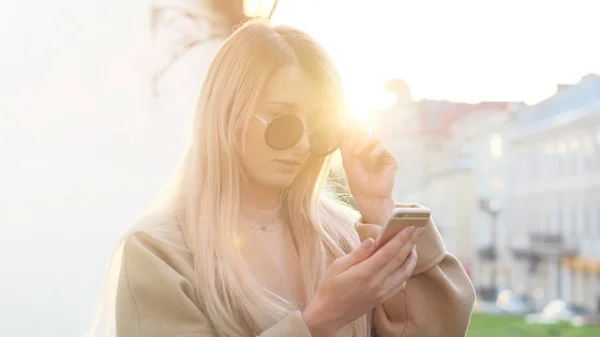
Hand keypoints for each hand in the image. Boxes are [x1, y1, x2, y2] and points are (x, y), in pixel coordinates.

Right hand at [302, 225, 424, 336]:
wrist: (329, 314)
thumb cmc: (330, 288)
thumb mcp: (337, 266)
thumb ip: (358, 253)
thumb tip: (372, 240)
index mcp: (364, 273)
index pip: (388, 252)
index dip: (401, 238)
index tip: (410, 227)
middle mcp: (377, 283)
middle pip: (399, 260)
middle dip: (410, 243)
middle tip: (418, 230)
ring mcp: (382, 293)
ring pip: (404, 273)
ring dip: (411, 257)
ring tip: (413, 244)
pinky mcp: (383, 299)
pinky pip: (401, 284)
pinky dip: (406, 271)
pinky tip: (405, 263)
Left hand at [340, 125, 396, 224]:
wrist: (368, 194)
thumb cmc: (356, 179)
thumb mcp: (348, 159)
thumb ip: (346, 143)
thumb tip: (343, 126)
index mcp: (362, 149)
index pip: (359, 133)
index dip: (354, 125)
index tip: (346, 119)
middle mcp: (372, 150)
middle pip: (365, 132)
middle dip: (357, 134)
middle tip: (351, 139)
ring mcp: (381, 154)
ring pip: (373, 137)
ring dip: (363, 144)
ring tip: (358, 154)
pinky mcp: (389, 159)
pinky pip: (380, 148)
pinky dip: (372, 154)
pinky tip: (371, 163)